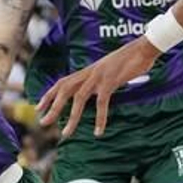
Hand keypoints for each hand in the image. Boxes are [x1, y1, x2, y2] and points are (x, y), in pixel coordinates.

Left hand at [36, 36, 158, 137]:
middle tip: (43, 122)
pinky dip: (99, 118)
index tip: (38, 107)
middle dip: (52, 106)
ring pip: (79, 98)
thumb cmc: (129, 61)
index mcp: (88, 71)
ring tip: (66, 133)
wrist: (144, 48)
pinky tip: (98, 132)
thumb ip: (100, 81)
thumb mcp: (109, 71)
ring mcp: (99, 76)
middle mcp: (89, 73)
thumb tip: (96, 94)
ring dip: (71, 117)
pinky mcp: (110, 81)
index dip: (49, 94)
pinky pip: (101, 103)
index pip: (63, 82)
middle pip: (64, 89)